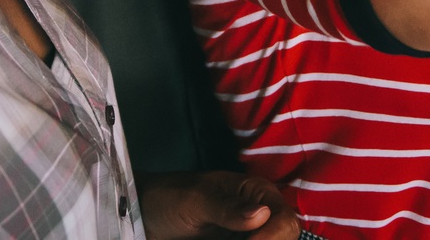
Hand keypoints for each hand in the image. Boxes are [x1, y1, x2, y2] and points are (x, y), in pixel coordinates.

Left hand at [135, 171, 299, 239]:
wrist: (145, 216)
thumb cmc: (169, 198)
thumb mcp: (196, 200)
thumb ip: (227, 208)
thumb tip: (262, 215)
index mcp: (257, 194)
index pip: (285, 220)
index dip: (274, 237)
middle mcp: (259, 218)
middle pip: (283, 239)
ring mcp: (248, 236)